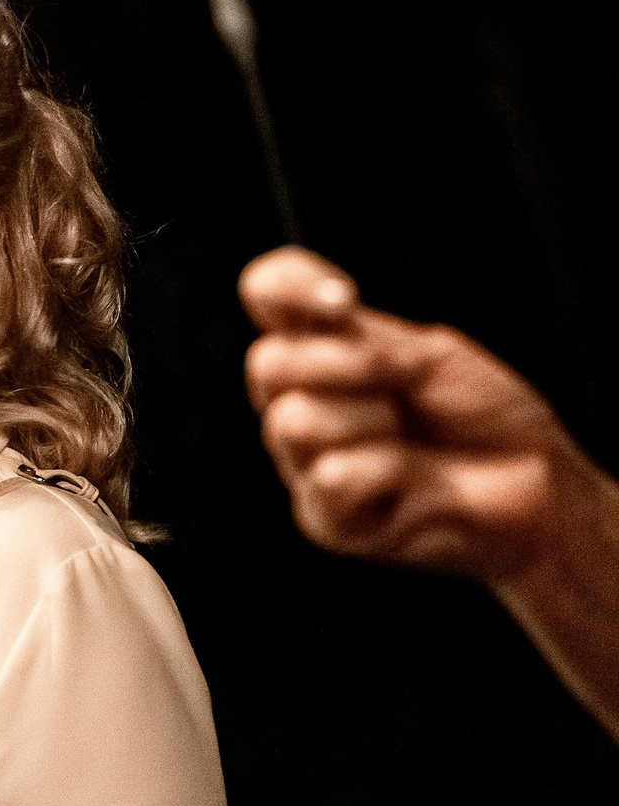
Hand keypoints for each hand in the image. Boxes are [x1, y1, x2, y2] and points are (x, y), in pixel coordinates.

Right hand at [243, 246, 585, 588]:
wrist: (536, 486)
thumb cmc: (487, 417)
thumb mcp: (427, 356)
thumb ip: (357, 338)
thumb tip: (306, 310)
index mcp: (321, 352)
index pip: (267, 293)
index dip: (286, 287)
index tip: (345, 299)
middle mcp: (299, 402)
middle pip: (267, 363)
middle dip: (348, 364)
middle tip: (411, 378)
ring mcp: (304, 462)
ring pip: (295, 422)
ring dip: (374, 422)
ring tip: (413, 441)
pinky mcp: (325, 518)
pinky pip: (333, 476)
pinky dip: (391, 472)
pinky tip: (416, 483)